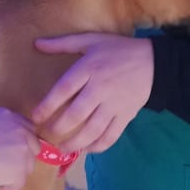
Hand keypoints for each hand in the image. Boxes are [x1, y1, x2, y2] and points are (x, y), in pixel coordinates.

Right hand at [0, 108, 39, 189]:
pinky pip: (16, 184)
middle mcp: (20, 129)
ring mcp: (22, 149)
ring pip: (25, 167)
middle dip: (19, 159)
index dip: (17, 143)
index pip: (27, 129)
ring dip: (10, 173)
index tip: (6, 152)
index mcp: (7, 115)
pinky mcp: (20, 170)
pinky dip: (3, 187)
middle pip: (33, 148)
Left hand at [32, 34, 153, 153]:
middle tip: (47, 136)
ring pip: (93, 129)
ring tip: (63, 148)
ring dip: (76, 142)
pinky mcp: (126, 115)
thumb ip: (62, 44)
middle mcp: (101, 88)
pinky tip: (87, 149)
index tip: (35, 117)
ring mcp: (115, 104)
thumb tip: (36, 44)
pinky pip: (111, 135)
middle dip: (59, 128)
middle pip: (76, 113)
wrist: (153, 62)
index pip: (64, 89)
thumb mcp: (90, 40)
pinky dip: (99, 145)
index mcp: (89, 68)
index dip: (47, 105)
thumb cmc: (117, 50)